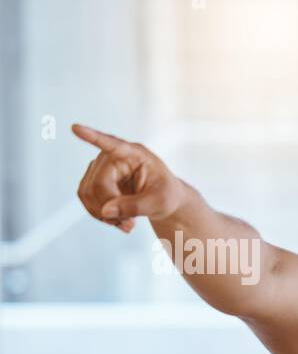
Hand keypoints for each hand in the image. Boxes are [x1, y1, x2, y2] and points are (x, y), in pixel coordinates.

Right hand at [73, 124, 187, 232]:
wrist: (164, 198)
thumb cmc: (166, 195)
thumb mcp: (160, 202)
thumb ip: (136, 206)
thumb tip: (106, 211)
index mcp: (134, 153)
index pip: (112, 144)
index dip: (93, 137)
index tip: (76, 128)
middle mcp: (112, 155)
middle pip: (98, 184)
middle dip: (110, 208)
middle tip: (130, 226)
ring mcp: (101, 167)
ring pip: (87, 192)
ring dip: (104, 214)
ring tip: (127, 224)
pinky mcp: (94, 180)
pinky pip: (86, 199)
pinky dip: (99, 214)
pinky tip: (116, 220)